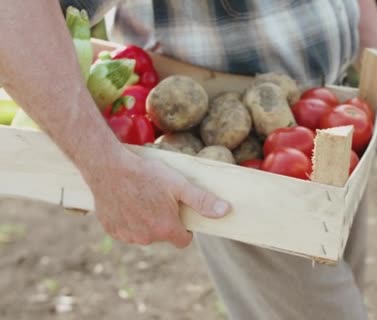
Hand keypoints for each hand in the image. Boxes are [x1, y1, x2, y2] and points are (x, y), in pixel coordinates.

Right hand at [83, 149, 230, 247]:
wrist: (107, 167)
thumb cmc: (145, 174)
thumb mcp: (179, 184)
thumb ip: (202, 200)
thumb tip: (225, 211)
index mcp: (165, 229)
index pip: (183, 241)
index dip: (185, 228)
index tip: (180, 213)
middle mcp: (146, 238)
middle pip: (163, 235)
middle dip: (164, 222)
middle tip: (160, 198)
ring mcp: (127, 236)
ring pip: (144, 234)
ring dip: (146, 222)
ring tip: (143, 198)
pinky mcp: (111, 230)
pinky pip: (127, 230)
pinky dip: (129, 220)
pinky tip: (127, 202)